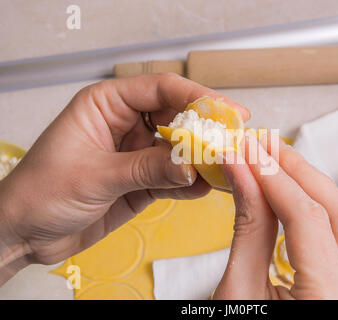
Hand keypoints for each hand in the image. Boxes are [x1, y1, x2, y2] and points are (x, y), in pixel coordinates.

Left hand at [0, 73, 249, 283]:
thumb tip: (190, 166)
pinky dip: (189, 184)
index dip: (198, 96)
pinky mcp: (141, 181)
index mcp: (107, 105)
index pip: (161, 89)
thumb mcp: (95, 176)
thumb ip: (146, 169)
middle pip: (176, 118)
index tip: (228, 111)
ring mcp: (136, 154)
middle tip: (233, 143)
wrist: (24, 233)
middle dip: (205, 130)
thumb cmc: (40, 192)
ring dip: (201, 159)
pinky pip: (172, 178)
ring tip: (227, 167)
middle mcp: (125, 125)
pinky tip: (205, 188)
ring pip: (178, 149)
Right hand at [215, 132, 337, 298]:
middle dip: (298, 171)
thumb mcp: (239, 293)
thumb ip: (247, 229)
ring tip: (281, 162)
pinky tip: (306, 193)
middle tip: (263, 145)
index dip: (274, 179)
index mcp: (329, 304)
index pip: (307, 221)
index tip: (246, 151)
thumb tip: (240, 173)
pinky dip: (329, 208)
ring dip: (316, 186)